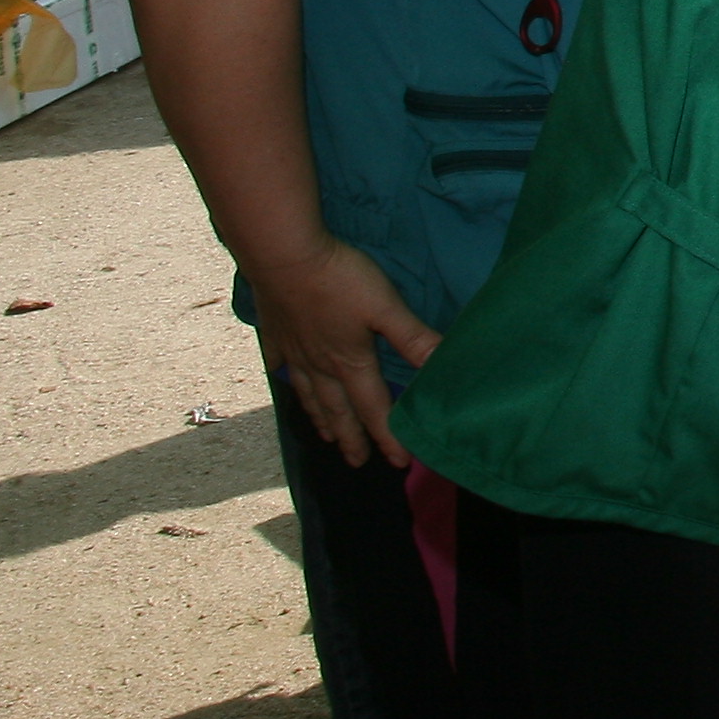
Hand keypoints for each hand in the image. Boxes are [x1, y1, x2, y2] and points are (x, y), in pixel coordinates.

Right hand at [247, 237, 436, 467]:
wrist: (282, 255)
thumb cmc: (339, 279)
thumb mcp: (386, 307)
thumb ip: (413, 338)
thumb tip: (443, 366)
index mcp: (350, 361)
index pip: (374, 408)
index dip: (388, 436)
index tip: (399, 463)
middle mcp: (320, 364)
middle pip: (338, 409)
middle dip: (351, 438)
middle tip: (357, 462)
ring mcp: (293, 349)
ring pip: (309, 392)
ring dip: (320, 416)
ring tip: (325, 436)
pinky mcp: (275, 331)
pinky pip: (279, 362)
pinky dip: (285, 377)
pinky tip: (283, 378)